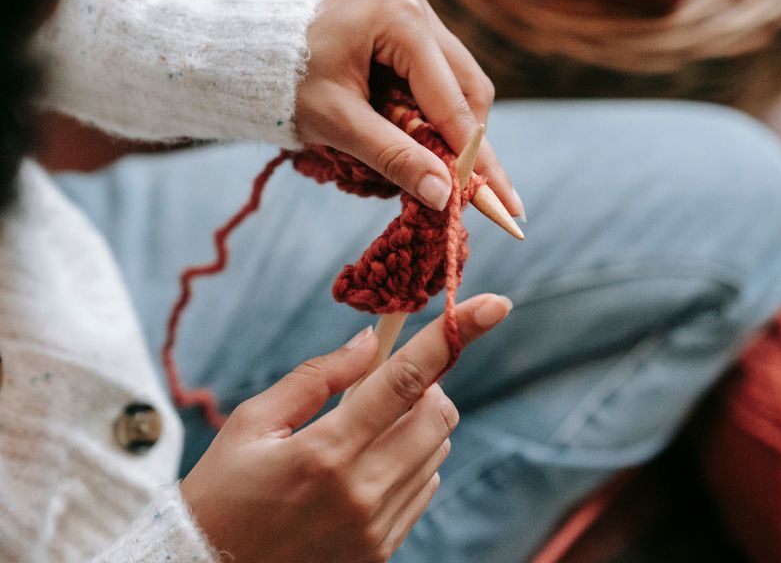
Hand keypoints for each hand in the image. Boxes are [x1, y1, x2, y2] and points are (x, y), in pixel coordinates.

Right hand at [181, 293, 511, 562]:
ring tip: (365, 430)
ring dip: (418, 424)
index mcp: (326, 452)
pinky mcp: (380, 553)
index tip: (494, 305)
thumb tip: (370, 341)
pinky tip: (366, 466)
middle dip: (427, 385)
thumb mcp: (252, 422)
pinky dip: (411, 462)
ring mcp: (376, 530)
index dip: (452, 336)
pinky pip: (424, 489)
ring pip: (437, 451)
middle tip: (385, 385)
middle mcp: (362, 493)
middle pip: (439, 415)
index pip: (405, 379)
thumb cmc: (222, 491)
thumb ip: (318, 376)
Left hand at [295, 0, 522, 215]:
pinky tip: (418, 137)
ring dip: (450, 128)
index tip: (503, 201)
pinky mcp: (406, 27)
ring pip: (459, 83)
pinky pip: (437, 76)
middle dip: (468, 143)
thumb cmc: (286, 80)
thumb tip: (444, 196)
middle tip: (472, 193)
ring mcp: (414, 13)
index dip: (476, 157)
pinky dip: (432, 112)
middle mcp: (416, 7)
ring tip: (435, 166)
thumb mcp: (337, 122)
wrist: (251, 46)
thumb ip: (393, 156)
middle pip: (468, 88)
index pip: (452, 102)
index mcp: (401, 20)